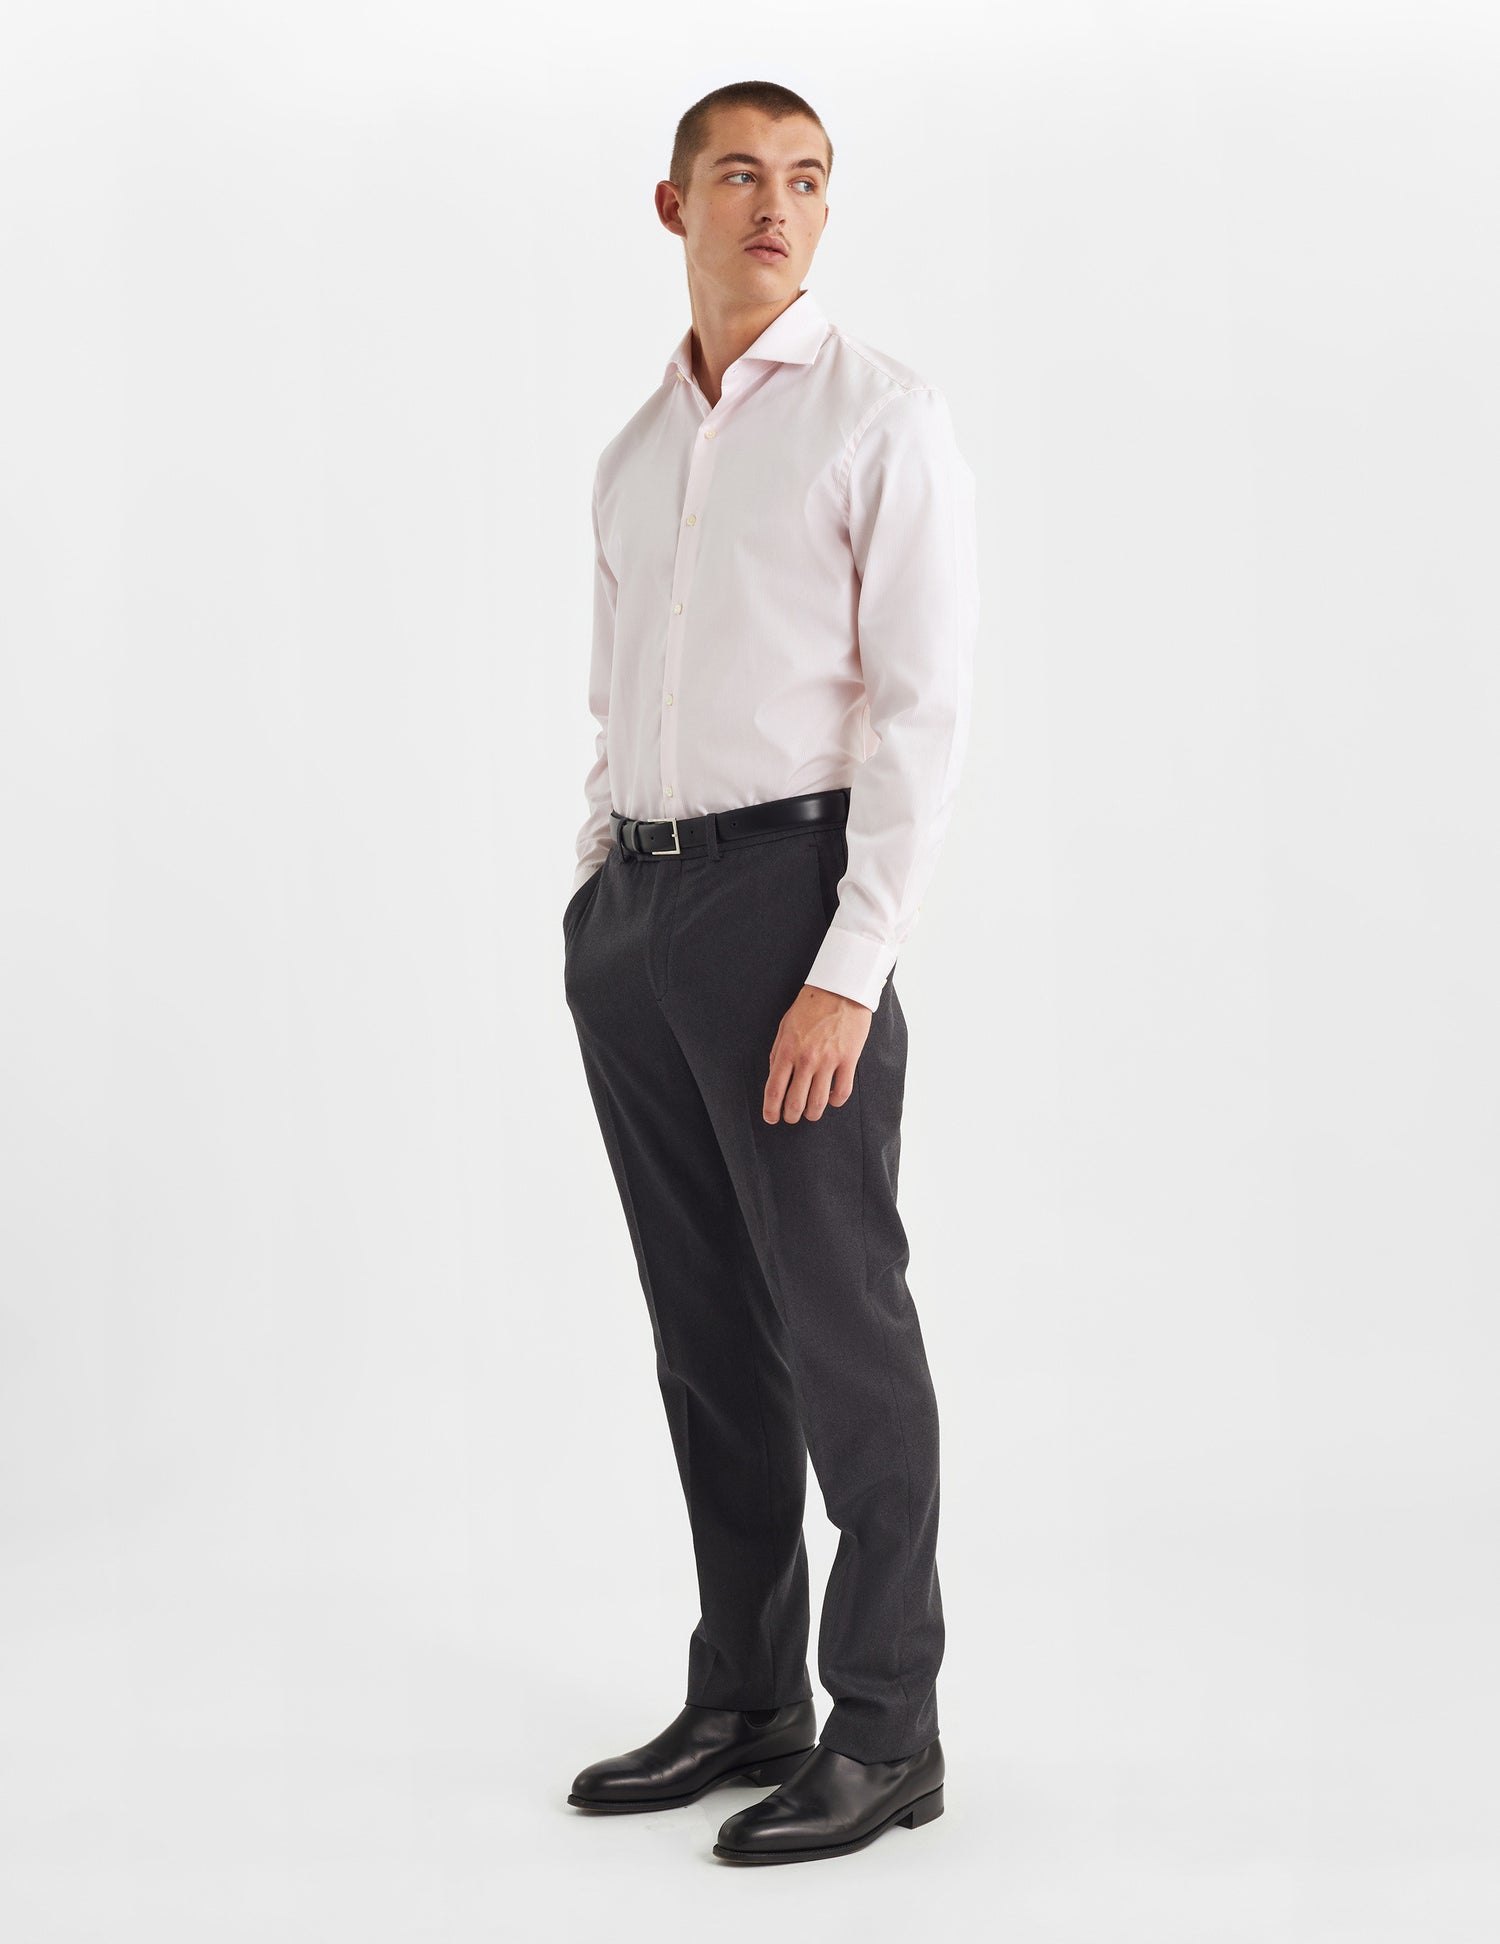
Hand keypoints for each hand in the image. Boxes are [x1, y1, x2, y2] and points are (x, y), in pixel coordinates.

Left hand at [762, 984, 872, 1123]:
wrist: (840, 990)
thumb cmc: (811, 1006)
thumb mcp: (785, 1026)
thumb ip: (777, 1052)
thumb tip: (774, 1076)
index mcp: (787, 1050)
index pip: (774, 1090)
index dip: (771, 1110)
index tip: (771, 1118)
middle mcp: (806, 1059)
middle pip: (795, 1102)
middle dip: (791, 1116)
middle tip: (791, 1117)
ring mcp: (829, 1061)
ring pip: (818, 1103)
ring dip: (813, 1114)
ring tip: (811, 1113)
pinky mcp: (849, 1060)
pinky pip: (842, 1092)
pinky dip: (835, 1101)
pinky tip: (831, 1098)